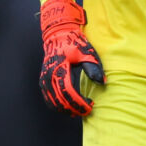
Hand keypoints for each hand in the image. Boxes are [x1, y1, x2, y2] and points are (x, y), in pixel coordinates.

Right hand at [38, 0, 102, 117]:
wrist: (57, 34)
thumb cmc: (73, 43)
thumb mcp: (86, 53)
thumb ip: (94, 67)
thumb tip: (102, 82)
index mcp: (59, 70)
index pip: (69, 93)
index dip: (80, 103)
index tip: (91, 106)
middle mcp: (49, 77)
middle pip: (60, 102)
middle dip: (75, 109)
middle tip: (87, 110)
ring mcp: (44, 80)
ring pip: (53, 103)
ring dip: (66, 110)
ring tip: (79, 110)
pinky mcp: (43, 82)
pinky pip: (49, 99)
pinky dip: (58, 106)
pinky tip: (69, 107)